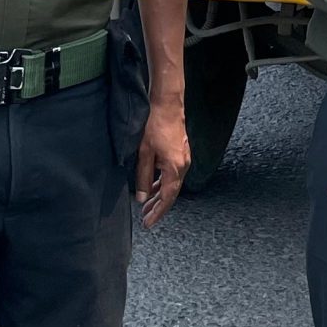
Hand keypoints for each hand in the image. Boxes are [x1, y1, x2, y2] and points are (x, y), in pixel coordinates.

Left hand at [134, 99, 188, 229]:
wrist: (167, 103)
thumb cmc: (154, 125)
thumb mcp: (144, 153)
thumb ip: (143, 177)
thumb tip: (142, 198)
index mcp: (175, 168)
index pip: (168, 198)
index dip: (158, 212)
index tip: (148, 223)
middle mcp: (183, 165)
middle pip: (172, 192)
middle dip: (158, 206)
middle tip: (145, 218)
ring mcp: (183, 158)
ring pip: (172, 183)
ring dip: (160, 195)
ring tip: (147, 205)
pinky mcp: (180, 152)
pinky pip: (173, 173)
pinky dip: (163, 183)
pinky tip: (154, 185)